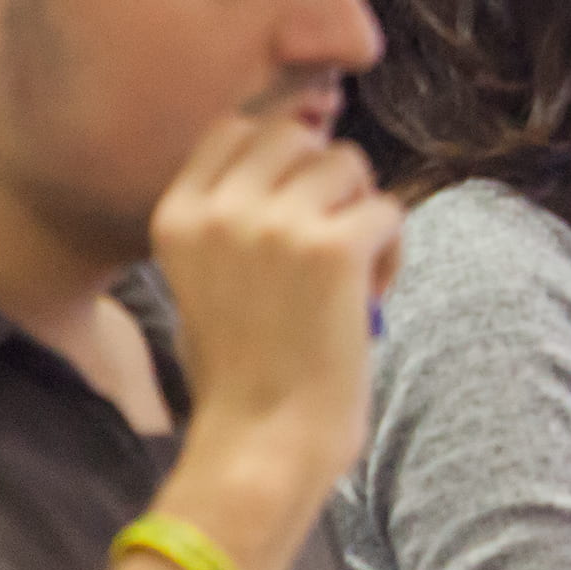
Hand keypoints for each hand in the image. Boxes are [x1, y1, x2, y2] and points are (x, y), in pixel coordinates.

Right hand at [153, 114, 404, 491]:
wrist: (262, 442)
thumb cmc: (241, 373)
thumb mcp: (204, 277)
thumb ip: (233, 214)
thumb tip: (303, 141)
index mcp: (178, 214)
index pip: (236, 127)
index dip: (281, 152)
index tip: (300, 197)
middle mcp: (222, 208)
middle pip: (298, 136)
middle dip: (326, 179)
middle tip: (329, 240)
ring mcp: (277, 223)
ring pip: (349, 164)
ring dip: (361, 211)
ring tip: (350, 273)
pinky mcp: (335, 247)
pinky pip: (389, 210)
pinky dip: (392, 250)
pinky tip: (370, 296)